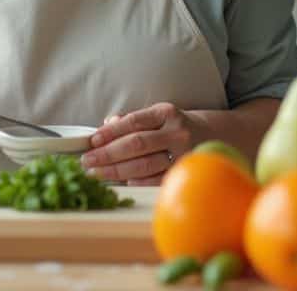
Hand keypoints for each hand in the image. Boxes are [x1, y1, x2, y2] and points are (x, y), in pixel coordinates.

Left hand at [80, 102, 208, 184]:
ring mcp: (182, 153)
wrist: (210, 135)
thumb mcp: (156, 116)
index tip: (92, 141)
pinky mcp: (183, 172)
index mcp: (166, 113)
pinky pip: (156, 180)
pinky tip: (121, 182)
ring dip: (116, 171)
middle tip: (87, 161)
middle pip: (136, 144)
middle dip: (108, 154)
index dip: (110, 132)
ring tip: (97, 174)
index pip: (133, 122)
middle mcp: (176, 132)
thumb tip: (106, 124)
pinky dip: (137, 182)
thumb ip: (131, 120)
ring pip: (144, 165)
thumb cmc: (172, 126)